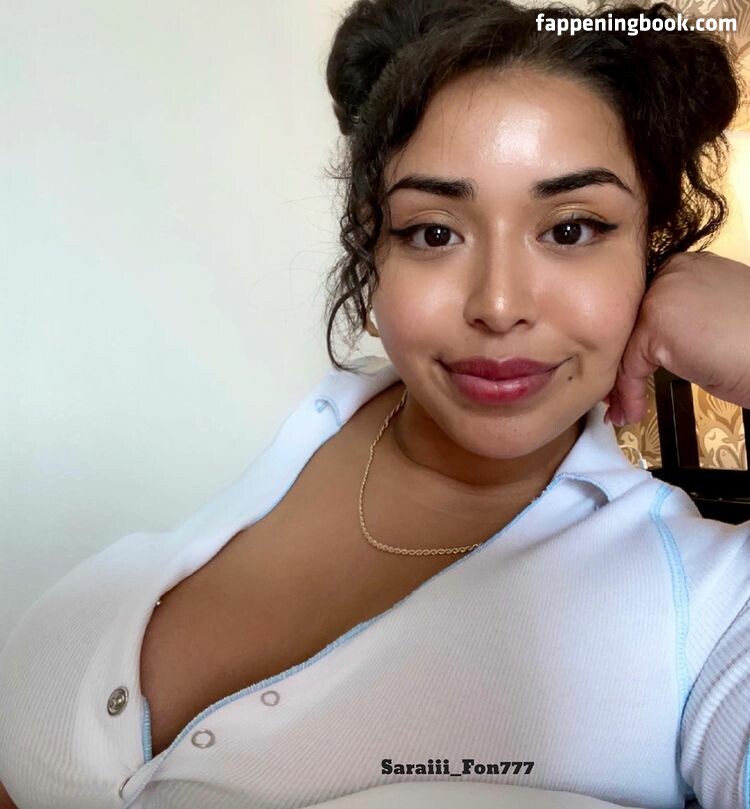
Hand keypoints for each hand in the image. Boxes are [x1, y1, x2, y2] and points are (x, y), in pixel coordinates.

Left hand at [605, 251, 749, 426]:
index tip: (627, 371)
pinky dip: (629, 393)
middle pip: (629, 324)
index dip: (633, 344)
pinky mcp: (658, 323)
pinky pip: (630, 365)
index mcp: (688, 266)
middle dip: (622, 364)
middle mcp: (673, 271)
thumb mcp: (713, 321)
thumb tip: (652, 345)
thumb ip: (681, 320)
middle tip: (617, 395)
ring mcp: (664, 294)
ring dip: (623, 385)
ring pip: (626, 346)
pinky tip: (632, 411)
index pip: (644, 307)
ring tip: (625, 409)